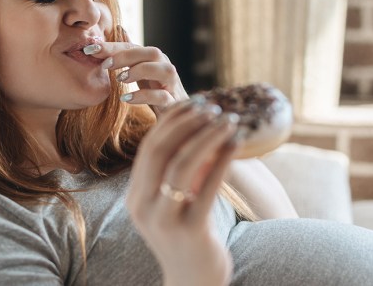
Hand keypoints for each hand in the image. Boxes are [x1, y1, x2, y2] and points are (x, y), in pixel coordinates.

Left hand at [86, 29, 188, 115]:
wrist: (176, 114)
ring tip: (120, 79)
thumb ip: (131, 52)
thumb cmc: (156, 91)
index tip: (90, 49)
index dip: (112, 47)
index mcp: (155, 59)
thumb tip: (120, 27)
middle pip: (152, 53)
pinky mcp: (173, 102)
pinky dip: (143, 96)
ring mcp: (172, 85)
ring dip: (140, 71)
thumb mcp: (142, 70)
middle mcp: (165, 67)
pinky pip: (162, 96)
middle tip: (105, 65)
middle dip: (127, 56)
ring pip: (163, 70)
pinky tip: (126, 98)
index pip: (133, 47)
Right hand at [126, 100, 239, 285]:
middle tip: (212, 106)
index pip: (149, 148)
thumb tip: (200, 132)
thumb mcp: (172, 204)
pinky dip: (222, 162)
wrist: (192, 284)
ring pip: (181, 166)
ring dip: (206, 137)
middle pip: (160, 151)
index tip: (195, 104)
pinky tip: (236, 144)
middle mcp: (142, 206)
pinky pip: (206, 189)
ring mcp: (163, 220)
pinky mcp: (190, 231)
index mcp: (135, 197)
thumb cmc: (187, 238)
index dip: (171, 121)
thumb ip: (176, 174)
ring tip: (228, 121)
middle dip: (187, 123)